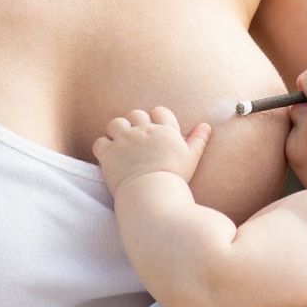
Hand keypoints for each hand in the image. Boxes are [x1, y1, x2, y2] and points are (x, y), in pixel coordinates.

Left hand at [93, 106, 211, 195]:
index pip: (159, 112)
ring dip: (116, 132)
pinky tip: (109, 157)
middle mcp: (144, 130)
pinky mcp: (109, 153)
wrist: (153, 194)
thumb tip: (206, 126)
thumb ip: (198, 140)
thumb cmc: (175, 178)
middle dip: (135, 124)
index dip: (155, 119)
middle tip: (136, 140)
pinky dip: (103, 148)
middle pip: (135, 115)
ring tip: (120, 145)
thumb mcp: (191, 158)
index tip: (154, 132)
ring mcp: (125, 140)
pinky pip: (100, 142)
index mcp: (165, 130)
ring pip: (115, 124)